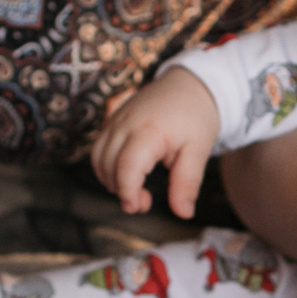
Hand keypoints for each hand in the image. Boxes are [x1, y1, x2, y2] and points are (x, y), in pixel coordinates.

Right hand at [90, 68, 220, 216]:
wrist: (189, 84)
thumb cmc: (195, 116)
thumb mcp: (199, 151)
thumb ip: (187, 183)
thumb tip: (183, 213)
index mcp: (149, 130)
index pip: (126, 165)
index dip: (127, 191)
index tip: (137, 207)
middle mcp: (125, 124)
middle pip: (107, 165)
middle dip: (120, 190)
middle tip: (145, 203)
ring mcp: (115, 121)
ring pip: (98, 158)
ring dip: (111, 180)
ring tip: (136, 190)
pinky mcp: (112, 121)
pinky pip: (99, 148)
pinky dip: (107, 167)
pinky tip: (128, 175)